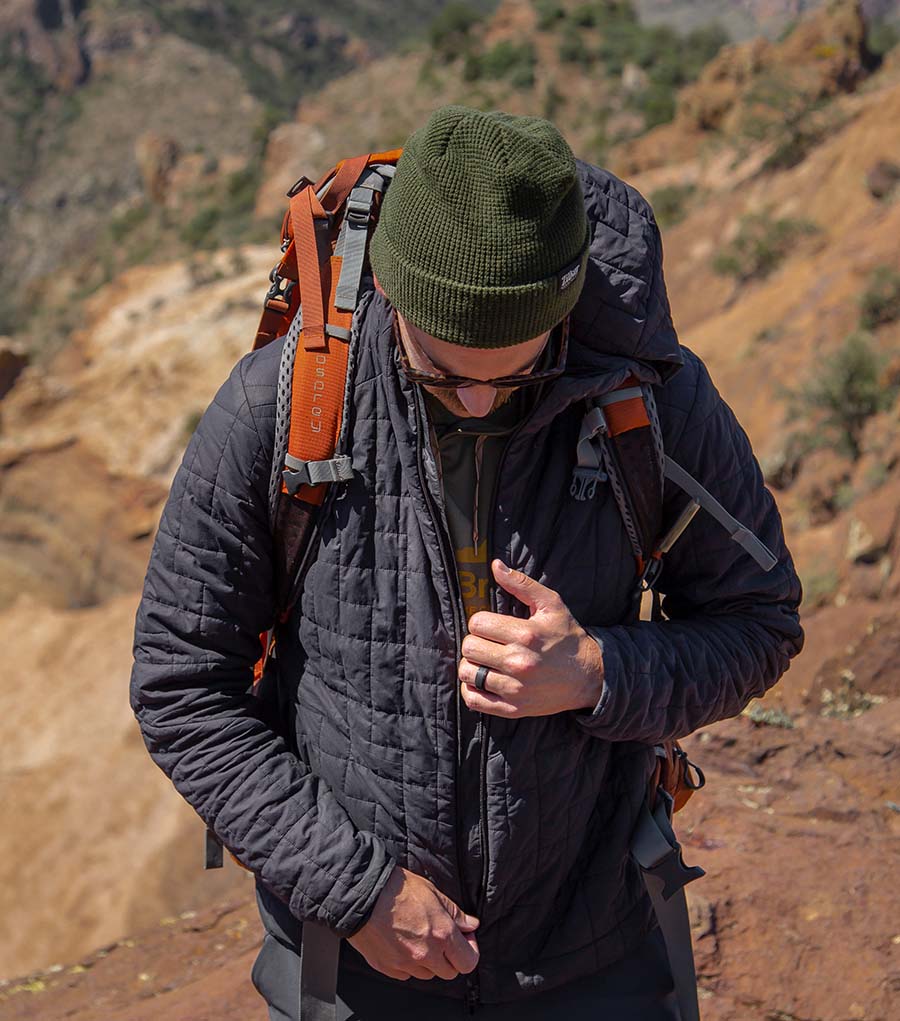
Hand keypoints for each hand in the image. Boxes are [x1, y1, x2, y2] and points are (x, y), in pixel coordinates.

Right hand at [347, 866, 479, 980]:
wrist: (363, 895)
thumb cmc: (396, 889)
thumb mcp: (433, 892)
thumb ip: (455, 913)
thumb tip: (470, 924)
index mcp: (442, 935)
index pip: (469, 962)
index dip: (470, 950)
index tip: (464, 938)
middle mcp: (426, 954)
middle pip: (450, 972)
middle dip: (450, 956)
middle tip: (442, 937)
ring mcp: (406, 965)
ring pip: (428, 974)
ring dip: (429, 961)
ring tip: (419, 937)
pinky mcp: (389, 968)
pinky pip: (407, 974)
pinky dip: (409, 963)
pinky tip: (403, 943)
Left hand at [458, 559, 604, 717]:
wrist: (589, 676)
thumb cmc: (568, 637)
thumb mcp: (551, 604)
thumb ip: (521, 584)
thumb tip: (495, 565)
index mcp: (525, 634)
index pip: (477, 623)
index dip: (481, 622)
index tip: (492, 626)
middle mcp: (518, 662)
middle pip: (469, 647)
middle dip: (476, 641)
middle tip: (489, 643)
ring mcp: (515, 688)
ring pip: (467, 672)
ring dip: (472, 665)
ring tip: (486, 661)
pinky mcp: (513, 708)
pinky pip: (473, 699)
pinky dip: (472, 689)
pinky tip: (484, 680)